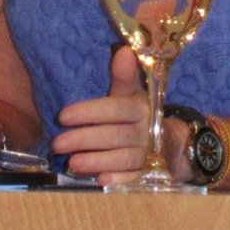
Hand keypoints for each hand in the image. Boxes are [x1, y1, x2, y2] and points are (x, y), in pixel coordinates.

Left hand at [51, 46, 155, 185]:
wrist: (173, 142)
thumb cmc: (139, 115)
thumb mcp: (132, 95)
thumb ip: (123, 76)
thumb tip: (123, 50)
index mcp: (139, 107)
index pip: (114, 108)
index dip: (89, 112)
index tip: (63, 115)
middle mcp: (146, 130)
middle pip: (114, 134)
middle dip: (84, 139)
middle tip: (57, 144)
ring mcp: (148, 153)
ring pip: (123, 157)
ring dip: (97, 161)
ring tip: (72, 163)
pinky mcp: (149, 173)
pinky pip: (135, 177)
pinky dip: (119, 178)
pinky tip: (100, 180)